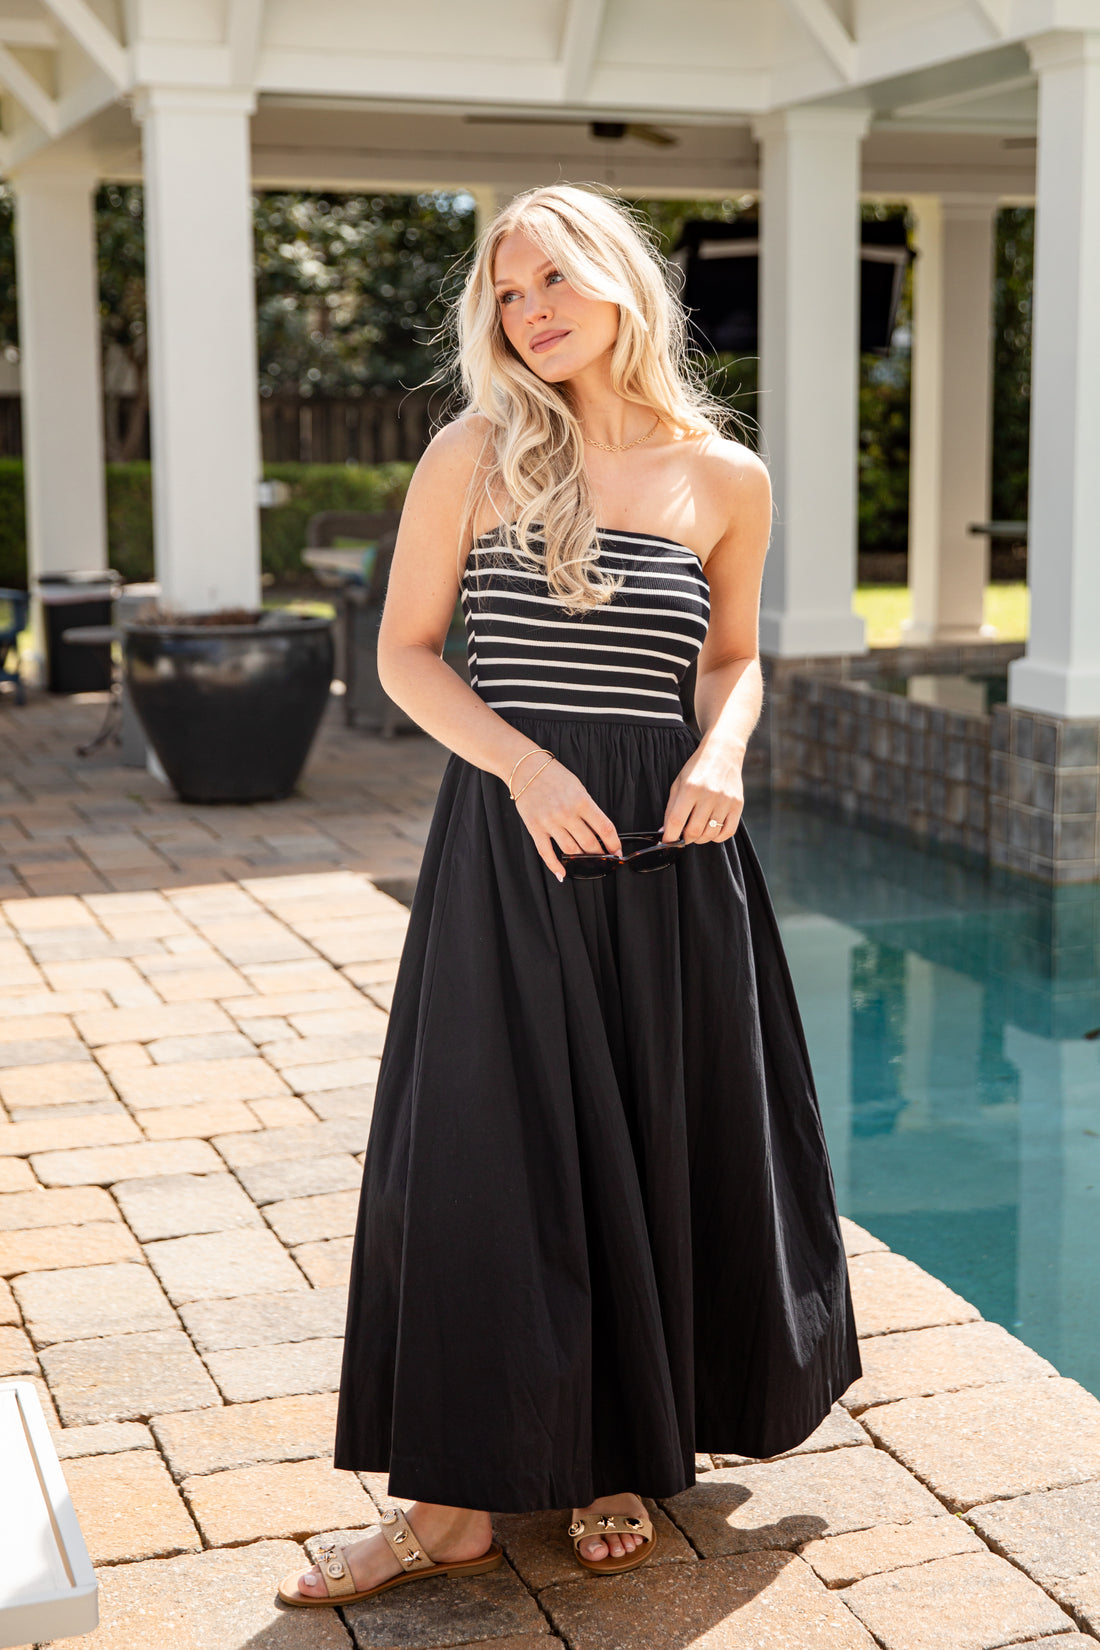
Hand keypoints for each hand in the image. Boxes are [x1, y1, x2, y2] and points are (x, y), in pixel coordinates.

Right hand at [512, 756, 620, 881]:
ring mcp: (550, 822)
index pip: (605, 828)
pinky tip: (562, 873)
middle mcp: (566, 813)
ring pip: (571, 850)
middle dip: (600, 855)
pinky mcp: (535, 827)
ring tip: (588, 863)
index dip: (614, 843)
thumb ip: (588, 809)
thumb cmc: (554, 776)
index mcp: (582, 801)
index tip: (617, 851)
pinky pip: (546, 853)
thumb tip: (599, 832)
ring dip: (582, 860)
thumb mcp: (578, 788)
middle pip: (589, 843)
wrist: (526, 768)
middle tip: (605, 859)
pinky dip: (555, 866)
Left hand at [662, 740, 744, 843]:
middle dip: (685, 839)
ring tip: (697, 830)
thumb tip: (665, 833)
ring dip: (700, 838)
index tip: (667, 843)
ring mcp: (725, 800)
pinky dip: (717, 837)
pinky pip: (728, 832)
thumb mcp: (678, 783)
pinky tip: (711, 830)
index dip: (669, 837)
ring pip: (710, 834)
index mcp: (690, 788)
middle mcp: (709, 795)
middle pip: (694, 831)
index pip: (676, 821)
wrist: (723, 753)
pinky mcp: (738, 805)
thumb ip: (671, 809)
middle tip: (683, 836)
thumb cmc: (697, 768)